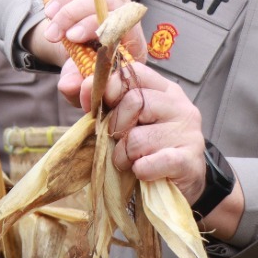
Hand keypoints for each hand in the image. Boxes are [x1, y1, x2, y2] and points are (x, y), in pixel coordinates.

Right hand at [39, 0, 145, 105]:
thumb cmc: (86, 70)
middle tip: (52, 31)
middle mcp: (126, 16)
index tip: (71, 37)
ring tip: (48, 14)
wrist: (81, 52)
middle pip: (108, 0)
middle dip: (75, 12)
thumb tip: (69, 84)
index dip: (96, 26)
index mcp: (130, 43)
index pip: (123, 25)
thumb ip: (76, 89)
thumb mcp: (80, 83)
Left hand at [103, 62, 205, 203]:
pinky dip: (140, 170)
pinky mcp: (189, 161)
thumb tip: (68, 85)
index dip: (110, 86)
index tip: (97, 107)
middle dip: (115, 126)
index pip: (134, 72)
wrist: (179, 185)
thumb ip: (99, 102)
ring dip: (124, 155)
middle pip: (135, 101)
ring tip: (130, 162)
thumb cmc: (147, 149)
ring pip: (137, 137)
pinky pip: (150, 162)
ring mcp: (188, 132)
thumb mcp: (125, 121)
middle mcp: (180, 105)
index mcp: (164, 90)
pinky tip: (143, 172)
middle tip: (117, 142)